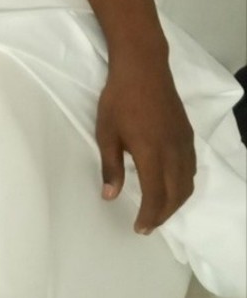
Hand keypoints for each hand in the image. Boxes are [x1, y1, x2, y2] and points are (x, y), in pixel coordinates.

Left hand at [95, 57, 195, 233]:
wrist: (143, 69)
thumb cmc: (118, 101)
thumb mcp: (106, 135)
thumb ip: (110, 167)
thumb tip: (110, 196)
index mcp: (152, 154)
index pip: (156, 195)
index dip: (150, 216)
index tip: (140, 229)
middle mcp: (174, 151)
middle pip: (177, 193)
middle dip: (164, 214)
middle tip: (148, 226)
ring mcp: (184, 142)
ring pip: (188, 181)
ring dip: (176, 201)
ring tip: (159, 212)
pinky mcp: (187, 134)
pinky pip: (191, 167)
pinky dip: (184, 184)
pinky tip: (172, 186)